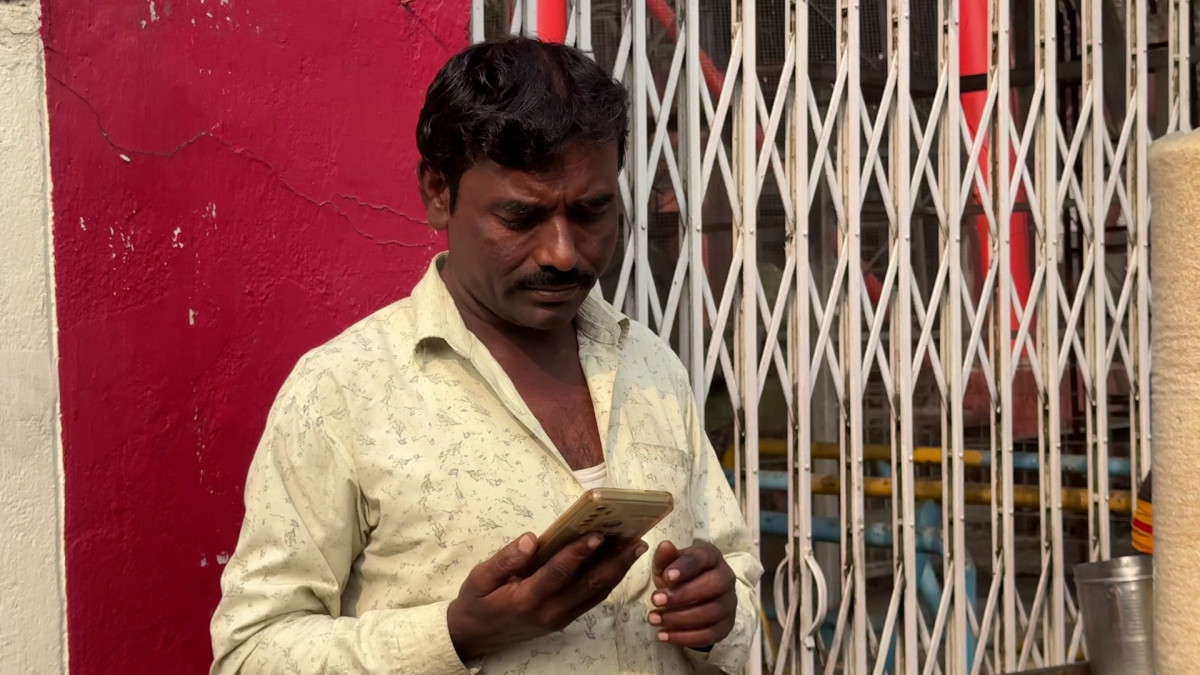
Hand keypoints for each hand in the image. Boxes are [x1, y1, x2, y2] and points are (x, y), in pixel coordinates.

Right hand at [447, 532, 648, 660]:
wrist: (474, 636)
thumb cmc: (477, 601)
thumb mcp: (480, 578)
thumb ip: (505, 559)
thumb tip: (531, 539)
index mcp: (527, 598)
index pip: (559, 573)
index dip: (579, 553)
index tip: (598, 534)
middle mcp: (549, 611)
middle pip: (589, 585)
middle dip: (614, 561)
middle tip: (635, 539)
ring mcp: (559, 618)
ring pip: (596, 594)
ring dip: (618, 570)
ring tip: (635, 547)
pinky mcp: (564, 620)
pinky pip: (591, 600)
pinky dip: (608, 581)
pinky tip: (618, 564)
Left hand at [648, 540, 737, 648]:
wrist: (693, 597)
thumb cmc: (679, 576)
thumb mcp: (668, 564)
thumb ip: (665, 557)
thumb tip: (665, 545)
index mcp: (712, 556)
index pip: (703, 558)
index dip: (685, 567)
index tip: (666, 577)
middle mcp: (726, 577)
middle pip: (713, 585)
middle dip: (683, 595)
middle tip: (655, 600)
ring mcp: (730, 603)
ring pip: (711, 612)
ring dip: (680, 618)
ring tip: (654, 619)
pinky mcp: (726, 625)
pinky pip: (710, 634)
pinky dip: (685, 638)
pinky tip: (664, 636)